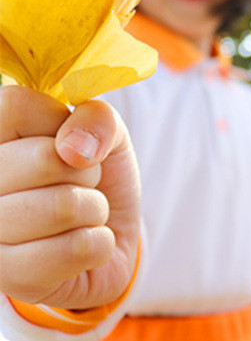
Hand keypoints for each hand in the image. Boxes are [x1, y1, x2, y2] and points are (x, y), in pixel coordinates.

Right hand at [0, 86, 140, 308]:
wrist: (110, 235)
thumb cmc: (96, 175)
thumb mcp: (107, 134)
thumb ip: (97, 119)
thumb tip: (73, 149)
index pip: (16, 106)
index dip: (60, 121)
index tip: (68, 142)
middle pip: (44, 159)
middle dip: (87, 172)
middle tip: (80, 184)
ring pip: (64, 206)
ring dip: (94, 209)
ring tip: (80, 214)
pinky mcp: (8, 275)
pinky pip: (78, 248)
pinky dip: (99, 243)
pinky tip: (80, 243)